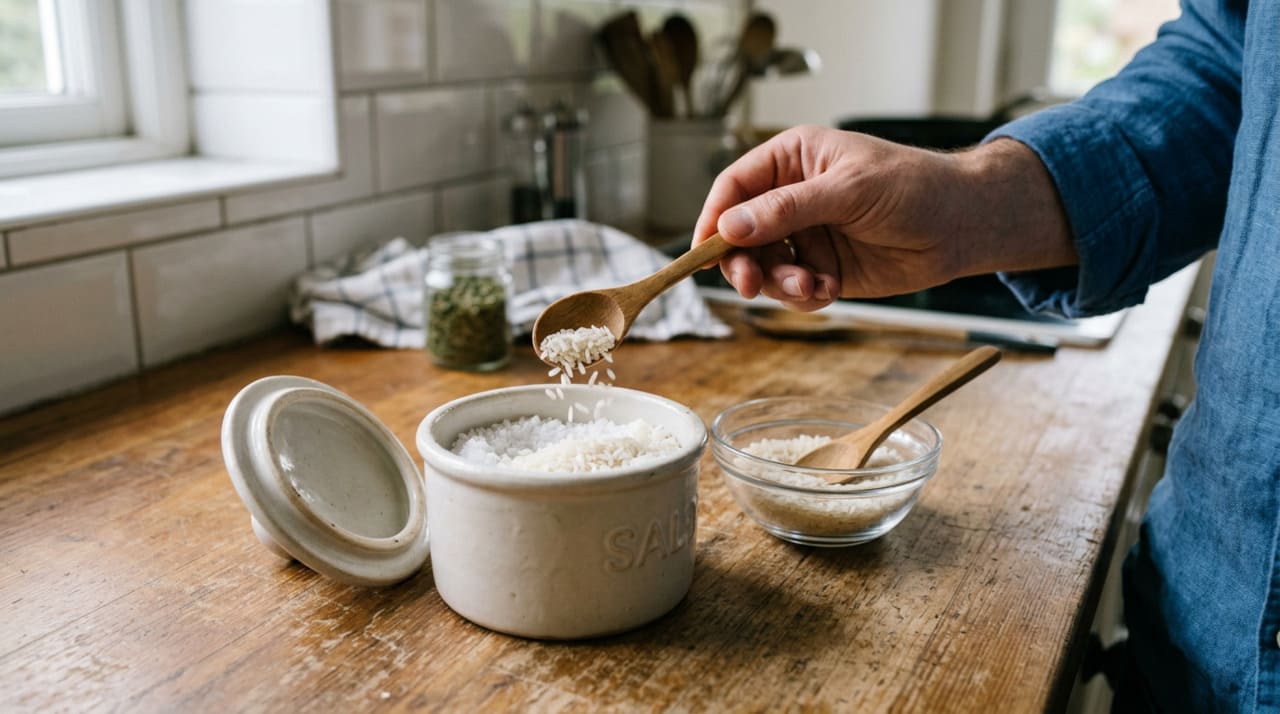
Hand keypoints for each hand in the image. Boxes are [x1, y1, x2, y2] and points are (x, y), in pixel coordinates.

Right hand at [692, 125, 1076, 310]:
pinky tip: (828, 291)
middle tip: (750, 284)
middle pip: (739, 235)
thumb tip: (731, 225)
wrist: (962, 225)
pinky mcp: (823, 269)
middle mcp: (792, 198)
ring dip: (780, 284)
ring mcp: (807, 236)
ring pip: (764, 268)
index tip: (703, 251)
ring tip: (812, 287)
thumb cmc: (914, 186)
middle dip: (743, 262)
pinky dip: (803, 297)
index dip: (714, 219)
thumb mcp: (847, 191)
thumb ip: (787, 210)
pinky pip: (791, 290)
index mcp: (792, 160)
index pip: (734, 188)